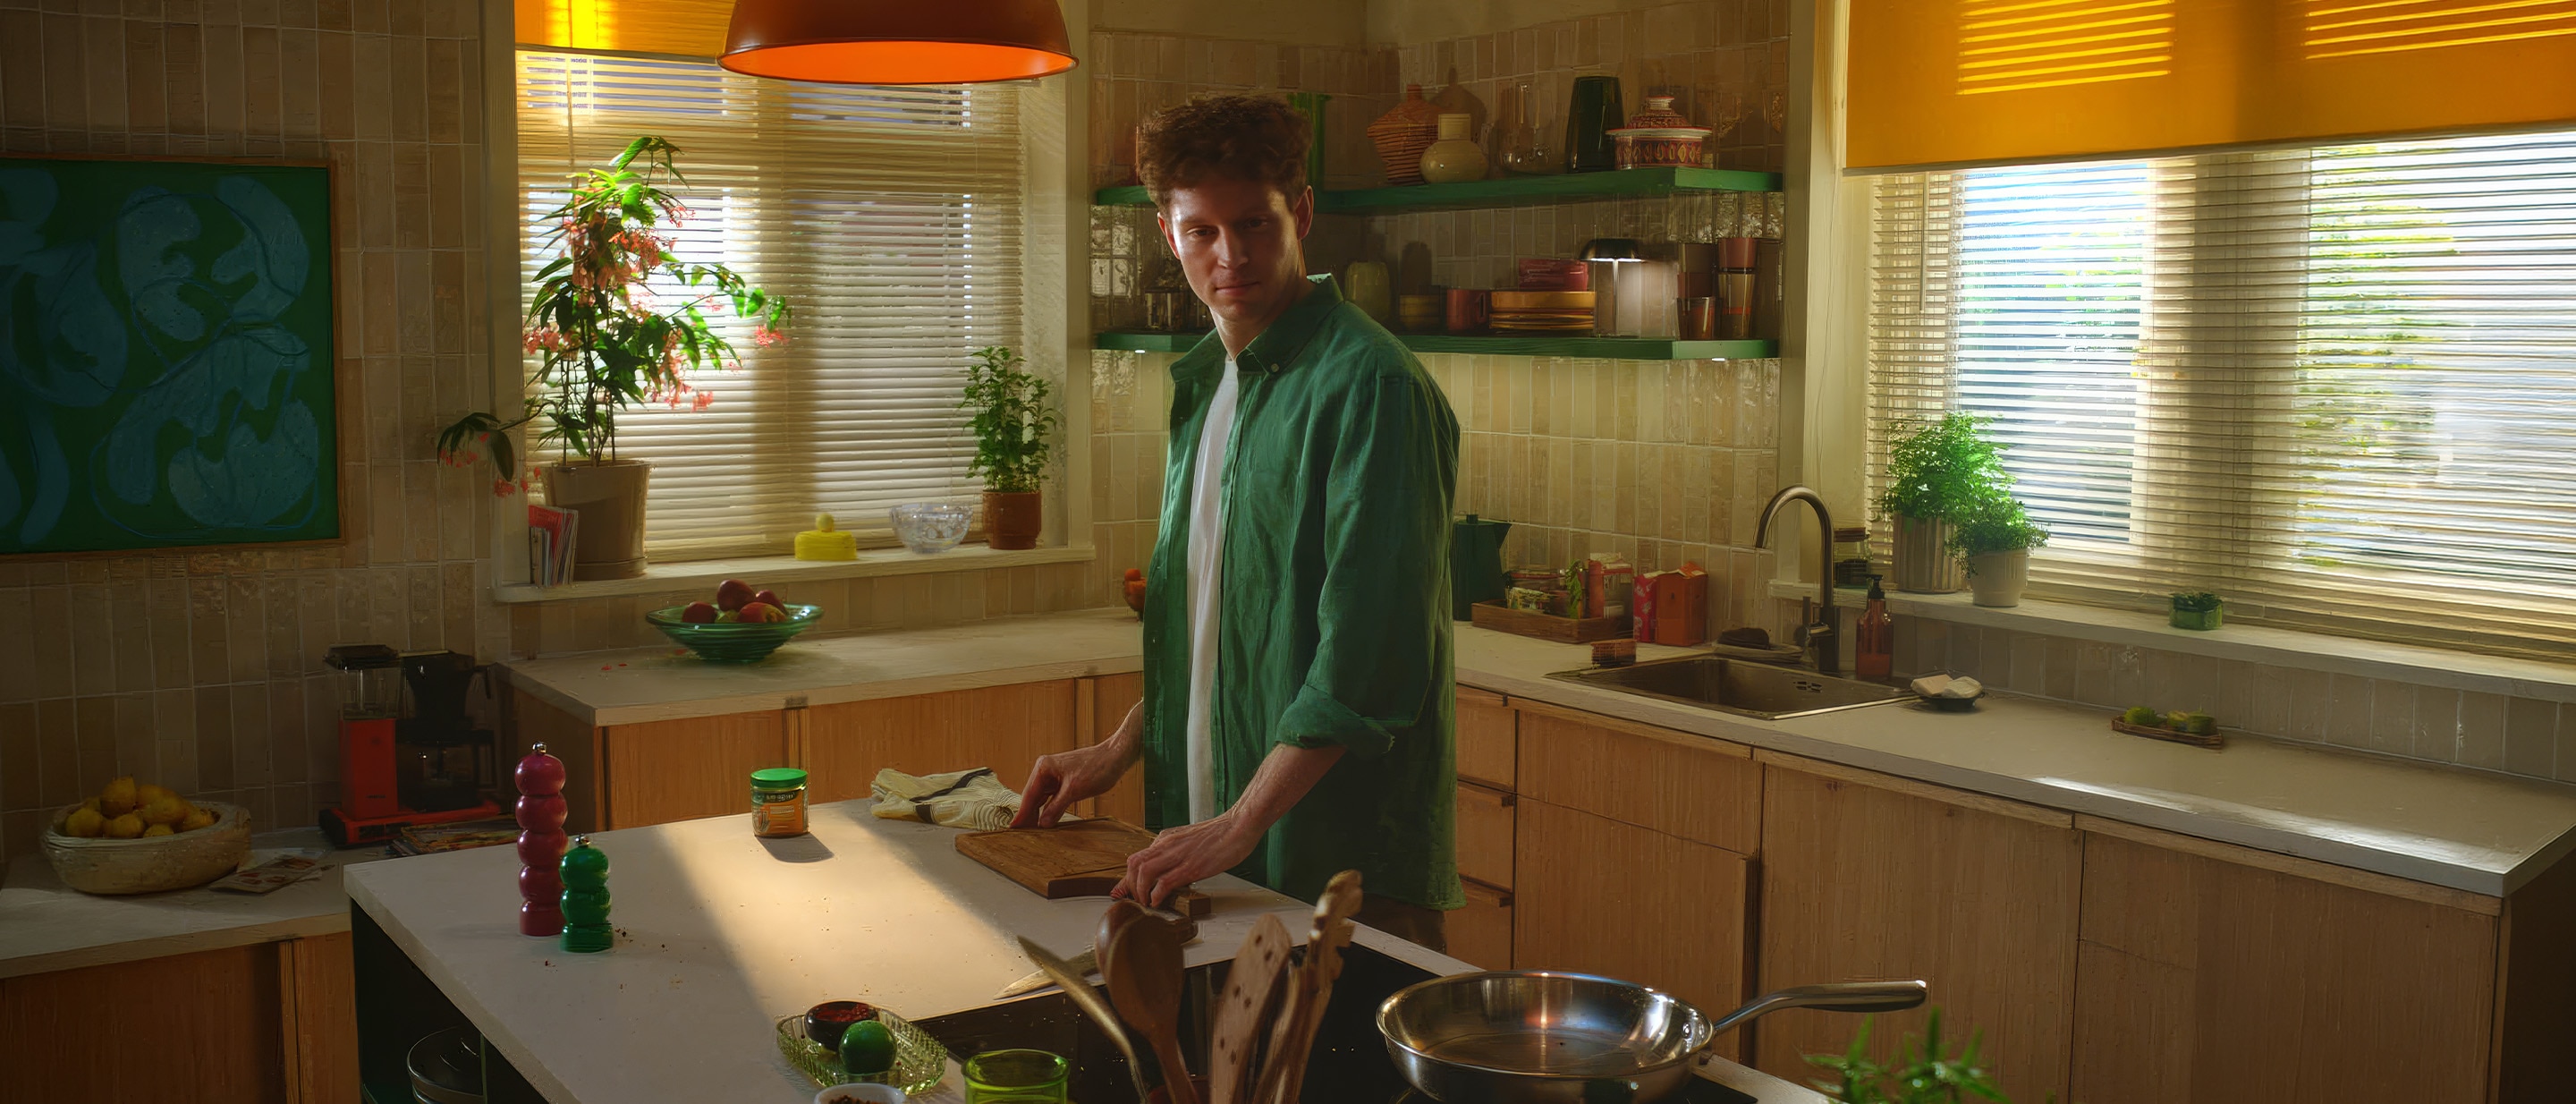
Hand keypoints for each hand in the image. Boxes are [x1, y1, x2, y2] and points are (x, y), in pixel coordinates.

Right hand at [1010, 737, 1137, 827]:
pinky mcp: (1064, 781)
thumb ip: (1057, 807)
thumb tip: (1042, 823)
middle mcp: (1046, 770)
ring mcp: (1055, 776)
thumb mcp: (1075, 790)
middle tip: (1022, 836)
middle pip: (1033, 797)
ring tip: (1032, 832)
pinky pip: (1052, 798)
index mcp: (1044, 768)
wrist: (1116, 757)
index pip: (1029, 795)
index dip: (1022, 813)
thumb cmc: (1097, 768)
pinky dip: (1049, 809)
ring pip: (1042, 798)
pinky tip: (1047, 821)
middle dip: (1029, 815)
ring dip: (1038, 813)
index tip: (1013, 829)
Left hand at [1113, 812, 1258, 906]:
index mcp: (1166, 839)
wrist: (1239, 825)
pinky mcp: (1191, 867)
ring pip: (1143, 872)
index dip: (1128, 877)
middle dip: (1129, 885)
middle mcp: (1167, 845)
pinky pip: (1164, 882)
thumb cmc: (1220, 834)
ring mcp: (1178, 855)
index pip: (1137, 858)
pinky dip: (1156, 895)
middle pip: (1134, 864)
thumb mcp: (1189, 841)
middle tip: (1136, 899)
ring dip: (1140, 891)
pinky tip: (1158, 902)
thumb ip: (1176, 853)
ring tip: (1146, 903)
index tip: (1125, 891)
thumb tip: (1170, 872)